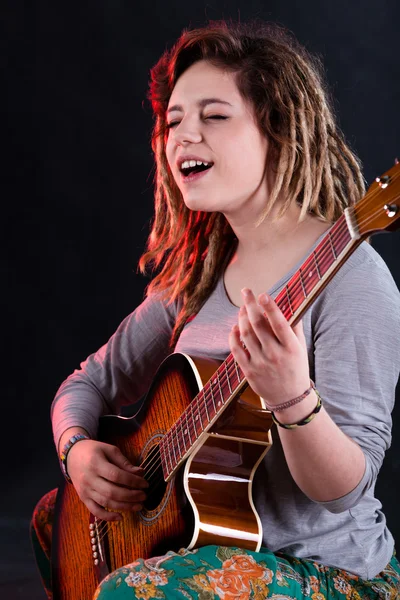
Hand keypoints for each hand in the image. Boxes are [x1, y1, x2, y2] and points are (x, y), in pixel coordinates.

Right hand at [67, 439, 148, 520]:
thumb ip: (124, 462)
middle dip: (131, 496)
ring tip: (138, 506)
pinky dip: (108, 517)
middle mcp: (89, 479)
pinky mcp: (83, 498)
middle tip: (144, 496)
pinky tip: (121, 517)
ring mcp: (85, 490)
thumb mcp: (109, 449)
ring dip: (124, 507)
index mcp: (96, 463)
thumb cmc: (93, 450)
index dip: (132, 481)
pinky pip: (95, 511)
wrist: (72, 455)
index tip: (145, 484)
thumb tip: (140, 472)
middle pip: (112, 492)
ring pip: (105, 503)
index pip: (117, 475)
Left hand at [229, 288, 309, 406]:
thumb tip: (289, 304)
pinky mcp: (248, 370)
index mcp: (291, 348)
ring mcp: (260, 363)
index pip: (279, 323)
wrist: (290, 399)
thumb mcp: (300, 348)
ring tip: (242, 308)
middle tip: (246, 291)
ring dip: (242, 317)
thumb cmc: (296, 369)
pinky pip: (236, 349)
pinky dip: (233, 335)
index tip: (263, 294)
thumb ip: (294, 327)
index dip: (270, 308)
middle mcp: (275, 354)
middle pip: (258, 324)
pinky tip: (235, 326)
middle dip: (250, 305)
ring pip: (246, 334)